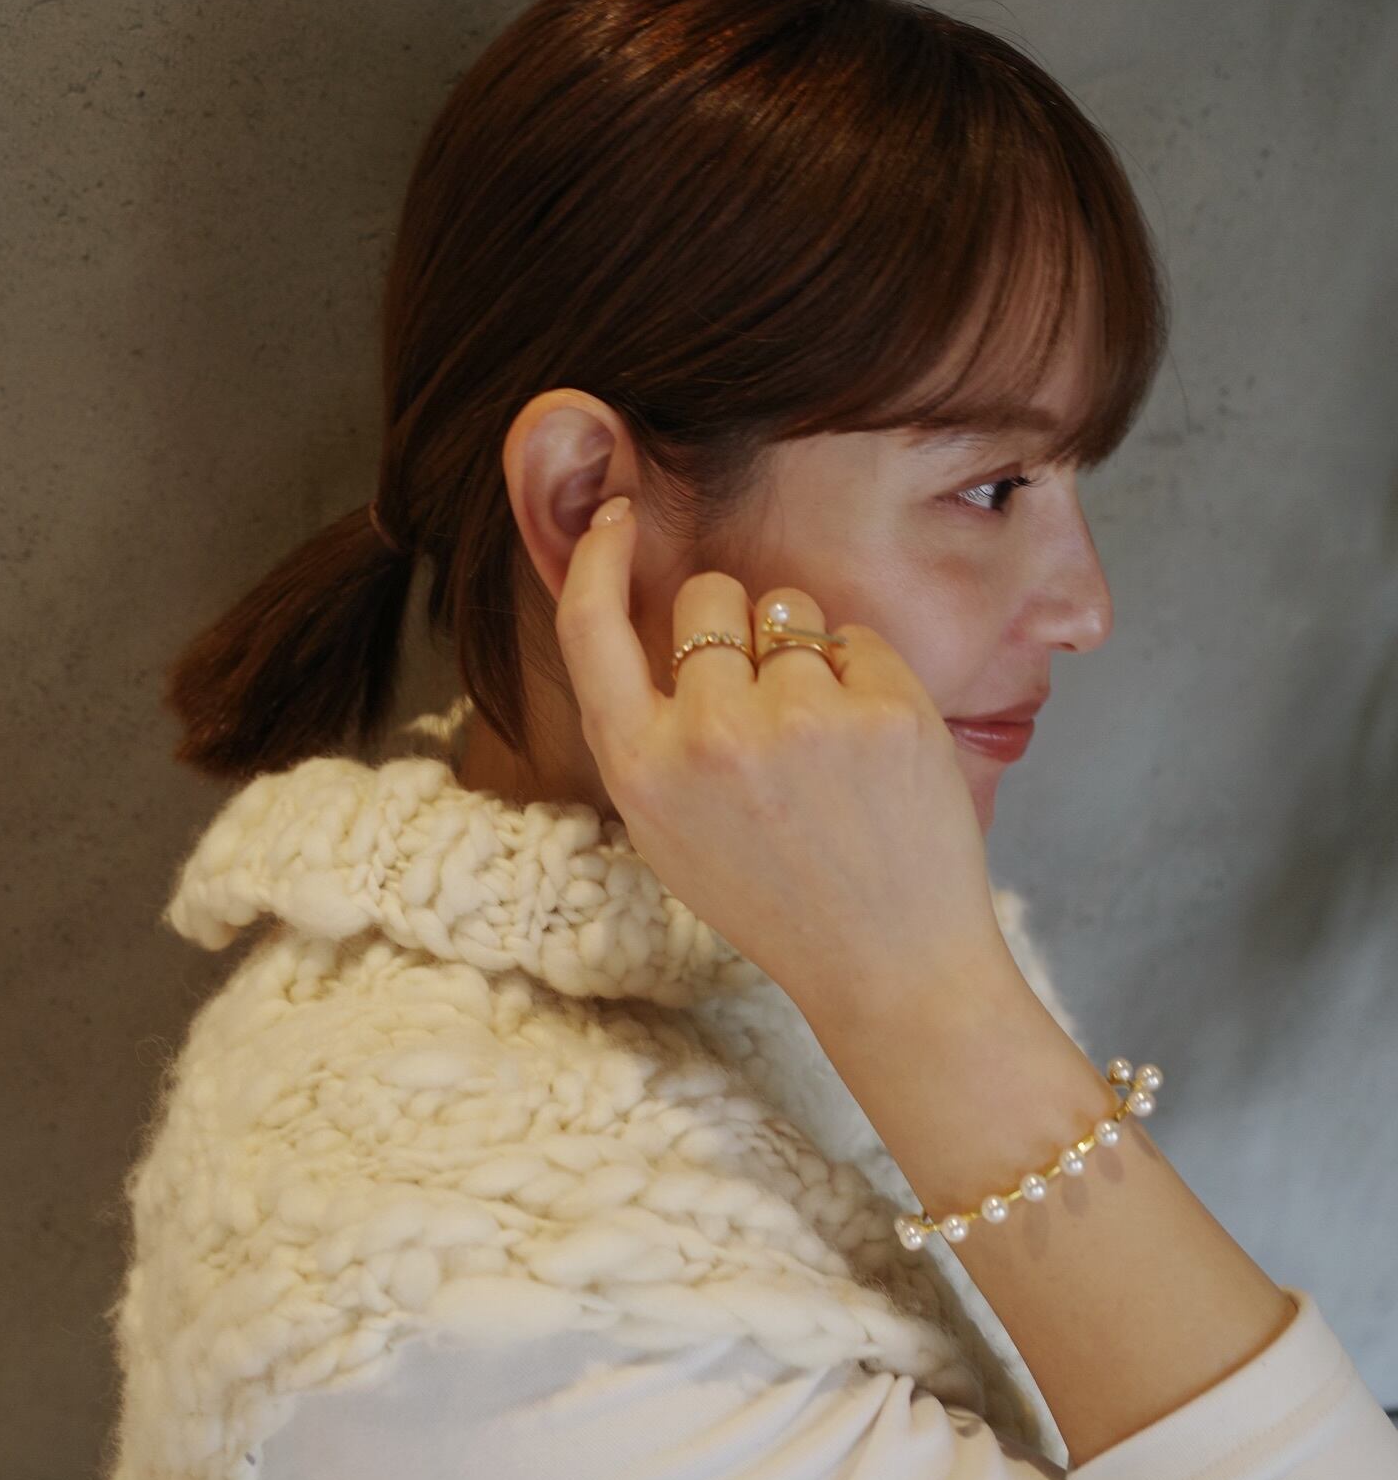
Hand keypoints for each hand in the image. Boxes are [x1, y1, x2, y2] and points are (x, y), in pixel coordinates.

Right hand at [555, 496, 1016, 1027]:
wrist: (890, 965)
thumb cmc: (776, 898)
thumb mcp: (667, 832)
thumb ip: (644, 730)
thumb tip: (638, 614)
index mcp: (641, 769)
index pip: (588, 624)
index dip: (597, 555)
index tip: (617, 514)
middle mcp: (710, 735)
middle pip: (709, 595)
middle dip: (736, 621)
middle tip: (769, 698)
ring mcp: (801, 718)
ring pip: (791, 611)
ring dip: (806, 652)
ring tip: (826, 743)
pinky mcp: (885, 709)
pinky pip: (860, 640)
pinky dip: (868, 681)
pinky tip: (872, 754)